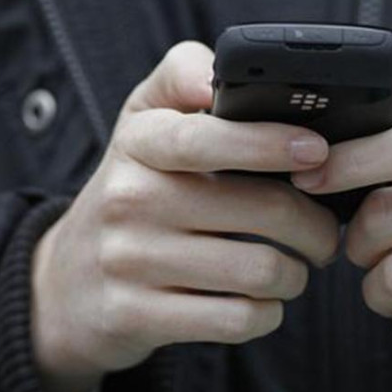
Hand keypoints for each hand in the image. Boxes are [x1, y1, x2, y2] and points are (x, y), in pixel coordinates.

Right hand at [32, 42, 338, 391]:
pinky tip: (264, 301)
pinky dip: (268, 313)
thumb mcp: (144, 123)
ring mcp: (130, 260)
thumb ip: (182, 77)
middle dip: (316, 227)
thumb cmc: (134, 189)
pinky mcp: (137, 315)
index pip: (209, 136)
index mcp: (141, 143)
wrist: (68, 280)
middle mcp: (131, 197)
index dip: (270, 142)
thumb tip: (219, 73)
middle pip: (264, 210)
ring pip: (261, 270)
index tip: (318, 151)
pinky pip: (237, 319)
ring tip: (294, 268)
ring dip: (297, 274)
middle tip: (323, 233)